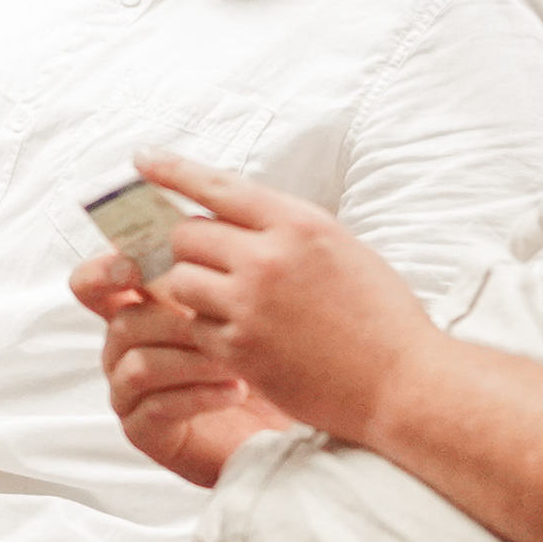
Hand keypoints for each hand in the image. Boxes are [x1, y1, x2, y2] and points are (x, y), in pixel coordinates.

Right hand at [73, 252, 295, 482]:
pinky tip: (235, 390)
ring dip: (189, 358)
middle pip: (121, 322)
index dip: (103, 271)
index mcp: (139, 310)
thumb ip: (211, 268)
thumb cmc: (263, 359)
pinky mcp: (145, 431)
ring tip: (235, 359)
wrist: (284, 422)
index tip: (131, 266)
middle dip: (169, 318)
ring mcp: (131, 392)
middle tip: (212, 315)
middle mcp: (126, 349)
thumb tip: (204, 223)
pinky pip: (156, 408)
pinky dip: (197, 396)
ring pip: (137, 365)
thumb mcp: (241, 305)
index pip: (96, 283)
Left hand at [114, 150, 430, 450]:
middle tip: (203, 263)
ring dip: (190, 290)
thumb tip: (238, 217)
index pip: (218, 185)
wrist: (400, 381)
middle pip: (187, 235)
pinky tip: (234, 337)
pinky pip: (194, 327)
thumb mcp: (341, 247)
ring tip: (221, 302)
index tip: (142, 160)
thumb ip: (288, 229)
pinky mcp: (240, 349)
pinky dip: (205, 330)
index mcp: (298, 223)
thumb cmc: (379, 315)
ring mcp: (249, 305)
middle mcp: (268, 257)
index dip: (173, 170)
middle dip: (188, 248)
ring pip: (180, 281)